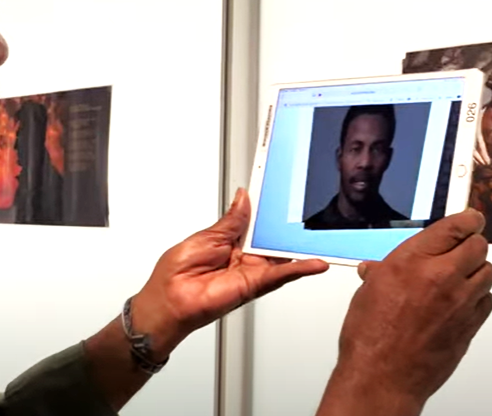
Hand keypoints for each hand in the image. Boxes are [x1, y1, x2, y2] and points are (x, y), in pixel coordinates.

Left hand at [132, 188, 328, 357]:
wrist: (169, 303)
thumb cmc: (175, 273)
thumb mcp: (206, 236)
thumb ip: (232, 220)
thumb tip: (244, 197)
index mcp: (229, 239)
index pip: (255, 219)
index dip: (267, 206)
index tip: (280, 189)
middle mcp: (244, 255)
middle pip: (272, 236)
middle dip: (288, 223)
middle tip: (306, 206)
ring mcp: (252, 270)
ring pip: (283, 255)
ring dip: (301, 245)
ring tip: (322, 232)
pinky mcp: (255, 284)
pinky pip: (281, 274)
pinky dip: (301, 269)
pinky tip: (316, 263)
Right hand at [317, 209, 491, 415]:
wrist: (382, 375)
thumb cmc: (371, 337)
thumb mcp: (368, 292)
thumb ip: (381, 274)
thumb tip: (376, 270)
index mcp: (413, 260)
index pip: (456, 226)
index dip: (468, 219)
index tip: (472, 218)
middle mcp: (440, 276)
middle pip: (478, 246)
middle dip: (472, 245)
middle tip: (463, 249)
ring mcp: (460, 301)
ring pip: (488, 272)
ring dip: (477, 271)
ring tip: (462, 277)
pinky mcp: (470, 324)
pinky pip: (488, 300)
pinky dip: (480, 298)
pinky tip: (464, 302)